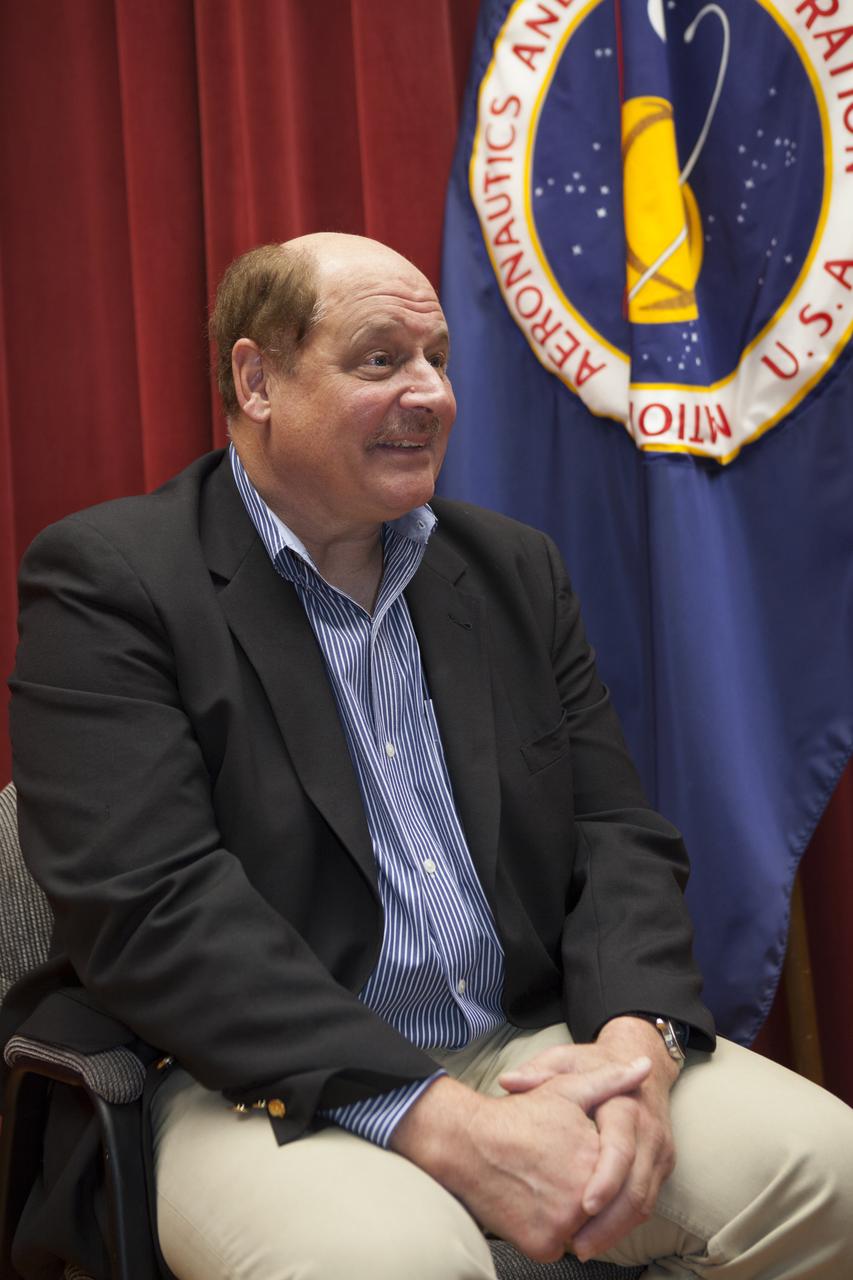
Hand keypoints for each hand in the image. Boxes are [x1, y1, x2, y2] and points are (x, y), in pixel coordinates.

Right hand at [391, 1054, 651, 1261]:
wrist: (466, 1143)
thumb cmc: (517, 1115)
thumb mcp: (566, 1088)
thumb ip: (610, 1080)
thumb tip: (645, 1064)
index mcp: (595, 1160)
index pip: (615, 1173)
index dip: (599, 1163)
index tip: (576, 1154)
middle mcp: (582, 1199)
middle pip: (599, 1204)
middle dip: (586, 1191)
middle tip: (554, 1171)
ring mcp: (562, 1226)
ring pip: (581, 1228)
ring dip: (571, 1214)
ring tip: (543, 1185)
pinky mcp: (542, 1247)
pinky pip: (557, 1245)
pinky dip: (548, 1230)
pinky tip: (530, 1203)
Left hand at [499, 1018, 677, 1260]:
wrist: (640, 1059)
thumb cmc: (595, 1063)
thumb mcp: (567, 1059)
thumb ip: (539, 1071)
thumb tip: (508, 1081)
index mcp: (626, 1103)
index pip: (621, 1149)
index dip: (605, 1180)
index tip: (583, 1206)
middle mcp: (649, 1131)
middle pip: (636, 1186)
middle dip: (609, 1222)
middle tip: (578, 1244)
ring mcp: (659, 1151)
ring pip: (645, 1202)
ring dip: (616, 1230)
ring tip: (583, 1247)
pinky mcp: (661, 1166)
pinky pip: (647, 1203)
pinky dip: (624, 1224)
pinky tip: (598, 1236)